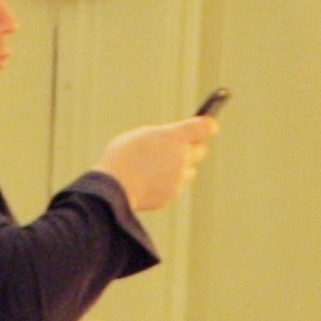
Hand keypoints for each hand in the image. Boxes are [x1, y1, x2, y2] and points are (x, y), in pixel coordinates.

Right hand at [95, 116, 215, 213]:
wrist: (112, 189)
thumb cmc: (121, 157)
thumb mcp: (139, 136)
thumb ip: (160, 137)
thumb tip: (170, 142)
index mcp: (174, 136)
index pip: (205, 127)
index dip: (208, 125)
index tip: (208, 125)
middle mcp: (182, 157)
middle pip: (201, 150)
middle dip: (191, 148)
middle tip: (180, 147)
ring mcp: (178, 178)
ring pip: (189, 170)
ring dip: (180, 167)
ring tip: (158, 167)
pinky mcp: (171, 194)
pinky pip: (174, 186)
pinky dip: (165, 183)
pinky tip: (148, 181)